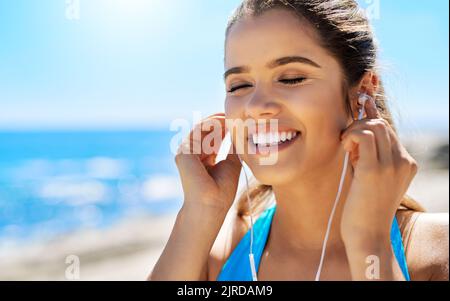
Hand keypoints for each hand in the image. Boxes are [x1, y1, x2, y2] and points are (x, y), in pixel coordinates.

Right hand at [175, 113, 241, 213]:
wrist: (211, 204)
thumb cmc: (222, 190)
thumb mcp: (232, 163)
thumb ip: (233, 148)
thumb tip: (238, 132)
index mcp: (203, 159)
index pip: (212, 138)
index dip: (224, 128)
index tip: (238, 123)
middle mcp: (192, 155)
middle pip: (206, 131)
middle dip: (221, 122)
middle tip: (235, 116)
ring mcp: (186, 152)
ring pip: (202, 128)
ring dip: (217, 121)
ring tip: (230, 118)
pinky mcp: (183, 151)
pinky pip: (198, 131)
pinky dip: (211, 124)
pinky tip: (223, 122)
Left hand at [339, 97, 418, 240]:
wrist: (368, 236)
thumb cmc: (366, 208)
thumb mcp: (375, 179)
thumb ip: (372, 157)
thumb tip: (360, 132)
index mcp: (407, 164)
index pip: (388, 130)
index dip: (367, 131)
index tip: (353, 145)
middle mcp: (403, 162)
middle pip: (381, 124)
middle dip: (360, 129)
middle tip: (348, 148)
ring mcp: (391, 165)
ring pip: (374, 125)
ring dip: (354, 131)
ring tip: (347, 149)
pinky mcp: (373, 170)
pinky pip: (364, 135)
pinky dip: (350, 136)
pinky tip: (345, 149)